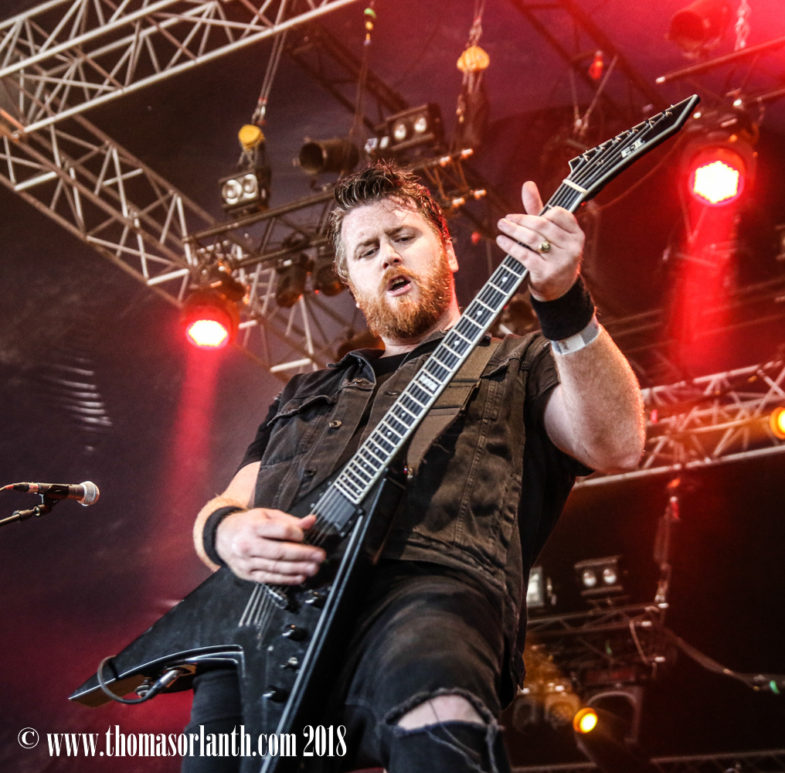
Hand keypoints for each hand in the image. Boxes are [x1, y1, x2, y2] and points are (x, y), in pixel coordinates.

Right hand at [215, 508, 325, 584]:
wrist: (221, 536)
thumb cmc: (247, 524)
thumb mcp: (266, 515)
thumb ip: (289, 520)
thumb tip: (310, 521)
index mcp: (254, 526)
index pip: (280, 530)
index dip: (297, 533)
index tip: (305, 536)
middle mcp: (248, 544)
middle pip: (280, 551)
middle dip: (303, 555)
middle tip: (319, 556)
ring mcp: (247, 561)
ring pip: (276, 567)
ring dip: (298, 569)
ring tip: (313, 568)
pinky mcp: (247, 574)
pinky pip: (269, 578)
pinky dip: (286, 579)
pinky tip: (300, 577)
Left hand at [495, 181, 583, 300]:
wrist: (558, 290)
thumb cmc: (552, 256)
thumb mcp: (550, 234)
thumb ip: (539, 210)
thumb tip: (527, 184)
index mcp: (577, 234)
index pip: (558, 214)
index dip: (536, 213)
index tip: (517, 216)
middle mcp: (572, 247)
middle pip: (542, 226)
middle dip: (520, 220)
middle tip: (504, 220)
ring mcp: (561, 261)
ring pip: (532, 239)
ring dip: (513, 231)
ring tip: (501, 227)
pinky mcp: (547, 273)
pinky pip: (525, 255)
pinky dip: (510, 246)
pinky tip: (501, 241)